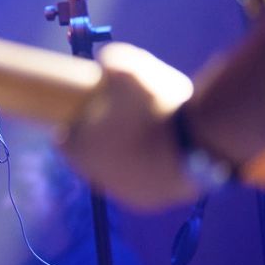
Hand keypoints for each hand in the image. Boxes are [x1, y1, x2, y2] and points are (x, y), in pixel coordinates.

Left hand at [58, 42, 201, 210]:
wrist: (200, 142)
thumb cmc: (156, 103)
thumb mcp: (127, 67)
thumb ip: (110, 62)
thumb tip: (106, 64)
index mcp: (79, 149)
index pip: (64, 140)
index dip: (75, 125)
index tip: (87, 112)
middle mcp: (96, 177)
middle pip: (90, 157)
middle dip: (101, 140)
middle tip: (121, 121)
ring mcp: (121, 192)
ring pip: (115, 172)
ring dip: (124, 157)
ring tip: (145, 134)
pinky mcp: (148, 203)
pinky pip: (141, 183)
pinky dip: (147, 170)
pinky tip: (160, 152)